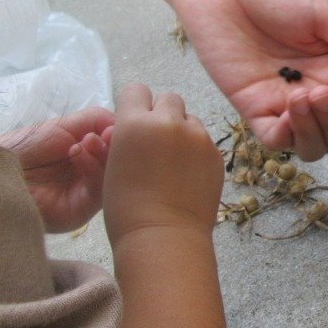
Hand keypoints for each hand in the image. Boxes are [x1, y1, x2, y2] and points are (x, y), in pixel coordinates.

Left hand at [0, 107, 114, 233]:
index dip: (122, 136)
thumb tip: (124, 125)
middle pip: (120, 165)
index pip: (120, 149)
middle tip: (108, 134)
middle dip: (116, 146)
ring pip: (113, 179)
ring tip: (87, 141)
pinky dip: (93, 169)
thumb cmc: (28, 145)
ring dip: (103, 155)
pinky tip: (77, 152)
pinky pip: (98, 191)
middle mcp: (94, 177)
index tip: (118, 126)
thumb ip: (98, 120)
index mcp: (93, 157)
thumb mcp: (67, 125)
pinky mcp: (80, 211)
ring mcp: (88, 195)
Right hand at [101, 84, 222, 241]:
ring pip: (189, 118)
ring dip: (181, 131)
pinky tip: (187, 176)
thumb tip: (127, 128)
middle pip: (168, 98)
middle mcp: (168, 122)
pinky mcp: (217, 154)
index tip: (133, 123)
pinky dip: (196, 151)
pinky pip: (205, 140)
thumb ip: (121, 139)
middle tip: (155, 143)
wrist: (164, 237)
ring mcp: (198, 137)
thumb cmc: (126, 209)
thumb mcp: (111, 167)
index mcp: (135, 123)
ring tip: (173, 162)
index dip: (134, 105)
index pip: (136, 90)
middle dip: (161, 114)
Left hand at [173, 0, 327, 159]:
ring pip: (313, 145)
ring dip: (318, 132)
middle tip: (325, 90)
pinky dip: (289, 135)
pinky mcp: (252, 106)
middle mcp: (314, 88)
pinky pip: (276, 140)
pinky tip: (289, 109)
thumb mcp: (327, 9)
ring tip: (306, 98)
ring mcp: (282, 101)